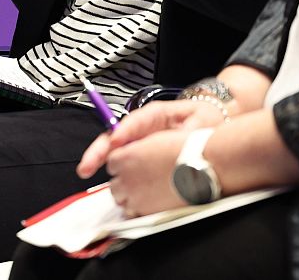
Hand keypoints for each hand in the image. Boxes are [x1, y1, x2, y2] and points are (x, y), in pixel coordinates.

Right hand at [77, 99, 226, 177]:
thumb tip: (178, 141)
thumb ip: (187, 129)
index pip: (133, 121)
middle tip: (86, 165)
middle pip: (114, 136)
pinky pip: (123, 162)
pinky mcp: (140, 156)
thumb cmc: (205, 119)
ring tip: (87, 170)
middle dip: (98, 150)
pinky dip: (114, 172)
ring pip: (113, 150)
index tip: (115, 142)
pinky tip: (112, 184)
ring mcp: (138, 142)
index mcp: (155, 115)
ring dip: (99, 160)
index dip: (123, 132)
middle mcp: (142, 128)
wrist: (211, 124)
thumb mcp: (199, 120)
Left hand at [106, 127, 191, 216]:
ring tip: (144, 192)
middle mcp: (126, 178)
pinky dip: (139, 209)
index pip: (111, 164)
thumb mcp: (154, 140)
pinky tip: (150, 202)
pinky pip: (134, 214)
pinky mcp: (146, 211)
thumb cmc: (184, 150)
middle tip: (137, 180)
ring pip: (121, 201)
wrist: (199, 167)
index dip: (122, 165)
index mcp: (125, 157)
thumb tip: (136, 154)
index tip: (130, 165)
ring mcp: (135, 196)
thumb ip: (138, 149)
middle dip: (123, 183)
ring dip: (129, 197)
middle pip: (114, 185)